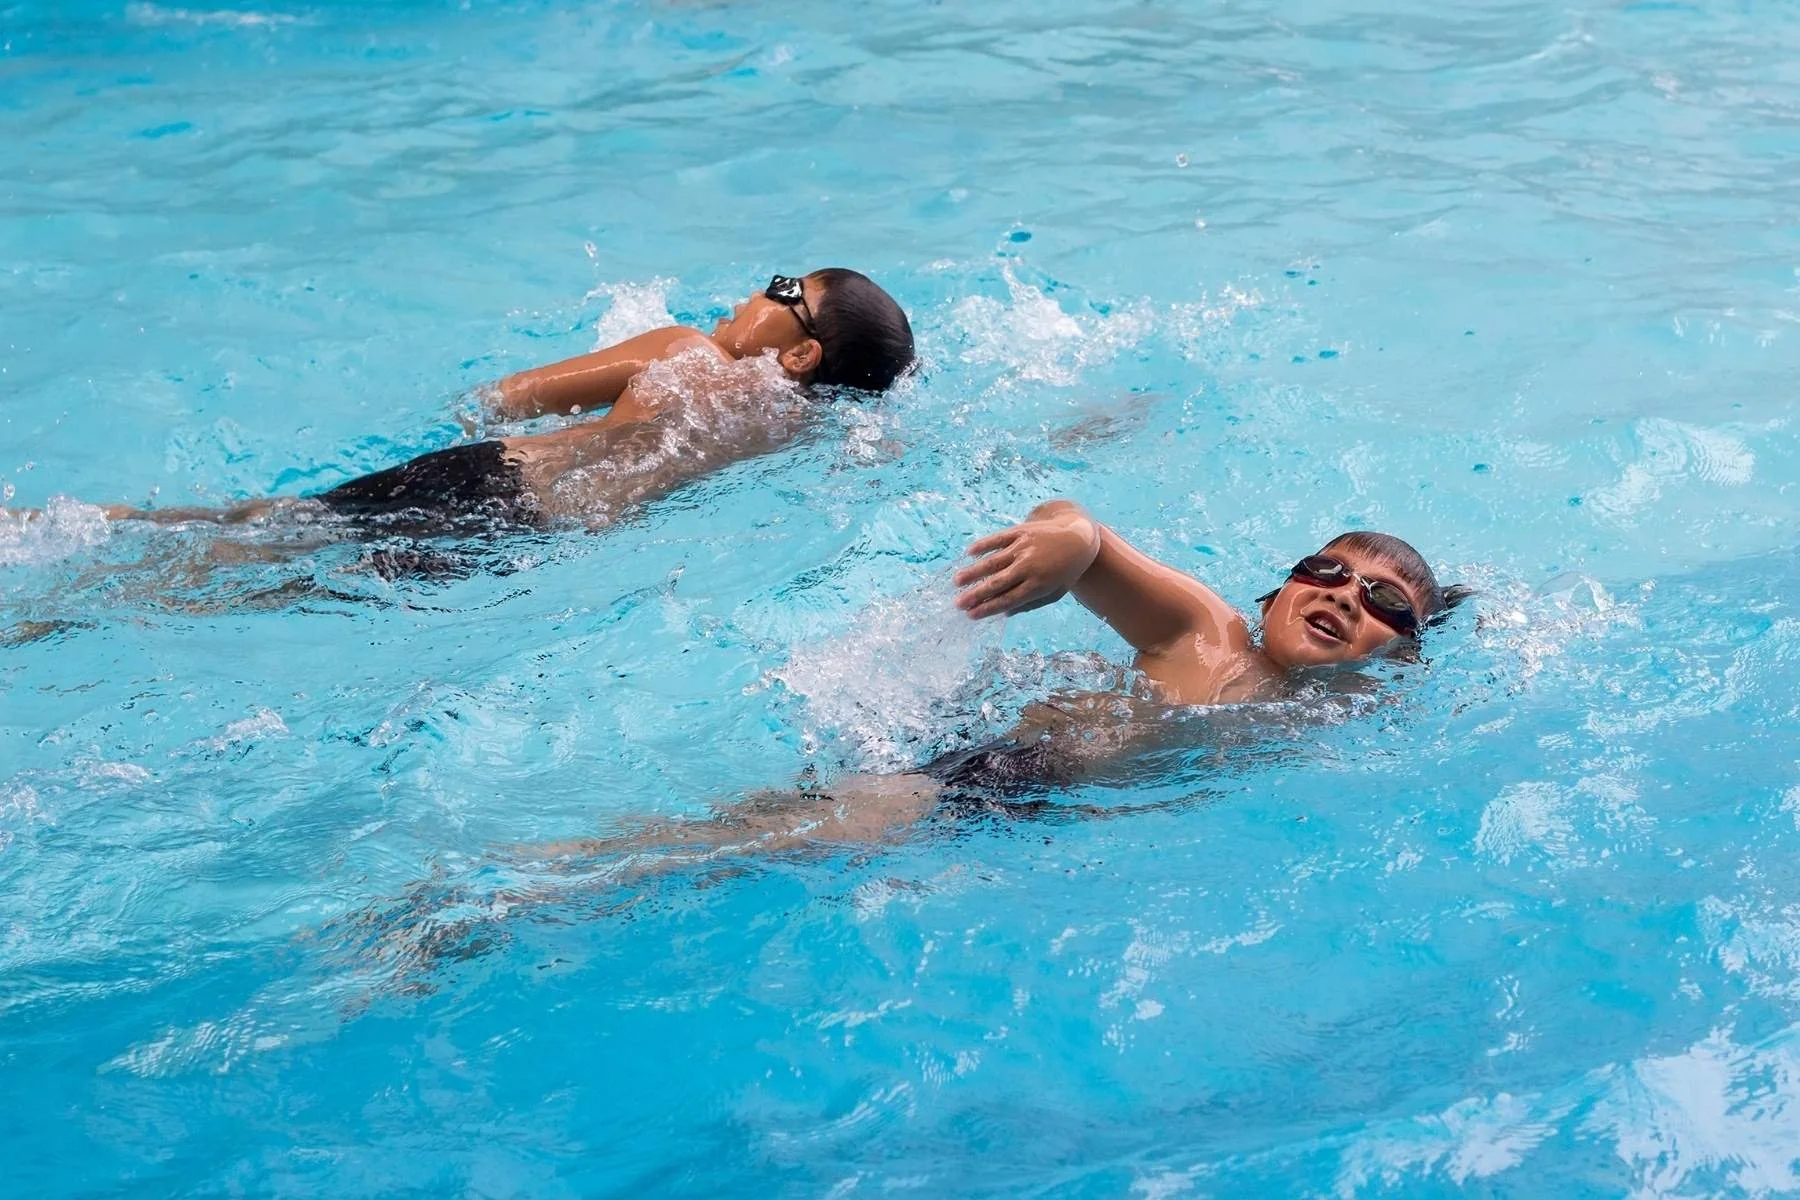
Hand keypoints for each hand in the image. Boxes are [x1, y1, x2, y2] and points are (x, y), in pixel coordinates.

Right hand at [953, 507, 1100, 618]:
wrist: (1079, 537)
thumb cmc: (1065, 570)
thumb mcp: (1054, 592)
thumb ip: (1030, 604)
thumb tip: (1004, 613)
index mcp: (1038, 585)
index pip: (1007, 600)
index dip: (987, 608)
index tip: (970, 615)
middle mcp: (1029, 567)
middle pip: (997, 583)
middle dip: (976, 594)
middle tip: (958, 603)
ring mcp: (1024, 548)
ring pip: (993, 562)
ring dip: (973, 571)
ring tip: (957, 580)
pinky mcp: (1021, 531)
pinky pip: (998, 539)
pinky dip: (983, 545)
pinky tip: (969, 553)